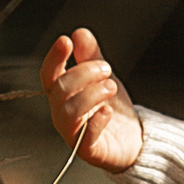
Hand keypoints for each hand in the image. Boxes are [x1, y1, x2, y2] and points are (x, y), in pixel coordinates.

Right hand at [41, 27, 144, 173]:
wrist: (134, 140)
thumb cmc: (113, 108)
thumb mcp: (103, 77)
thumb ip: (91, 56)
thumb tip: (79, 33)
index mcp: (63, 95)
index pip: (49, 75)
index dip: (54, 58)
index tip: (66, 41)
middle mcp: (62, 114)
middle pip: (60, 89)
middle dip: (84, 73)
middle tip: (106, 68)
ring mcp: (73, 133)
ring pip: (69, 111)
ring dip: (92, 93)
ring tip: (111, 87)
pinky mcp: (88, 150)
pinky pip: (85, 137)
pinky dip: (97, 121)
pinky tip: (108, 111)